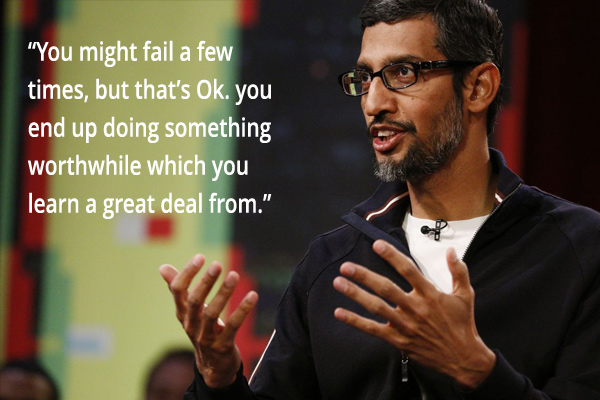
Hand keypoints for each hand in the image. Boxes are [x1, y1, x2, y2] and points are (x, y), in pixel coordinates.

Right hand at [159, 254, 257, 387]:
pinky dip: (242, 310)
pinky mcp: (222, 346)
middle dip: (205, 282)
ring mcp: (205, 337)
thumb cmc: (201, 330)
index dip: (187, 273)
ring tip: (235, 275)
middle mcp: (191, 324)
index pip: (178, 291)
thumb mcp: (188, 311)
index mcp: (182, 313)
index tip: (200, 257)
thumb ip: (177, 289)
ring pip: (212, 314)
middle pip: (194, 301)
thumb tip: (162, 267)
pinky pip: (232, 326)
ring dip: (224, 293)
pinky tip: (253, 296)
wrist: (212, 366)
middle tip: (217, 264)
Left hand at [333, 240, 495, 388]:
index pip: (408, 270)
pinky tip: (339, 312)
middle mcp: (415, 308)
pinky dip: (355, 321)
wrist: (463, 358)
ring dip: (356, 295)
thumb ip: (458, 271)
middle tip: (346, 266)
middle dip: (364, 276)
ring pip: (376, 307)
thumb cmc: (462, 324)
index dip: (391, 256)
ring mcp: (405, 325)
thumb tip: (451, 251)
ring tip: (339, 283)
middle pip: (386, 288)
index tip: (376, 245)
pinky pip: (373, 329)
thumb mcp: (465, 295)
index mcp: (430, 294)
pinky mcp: (399, 340)